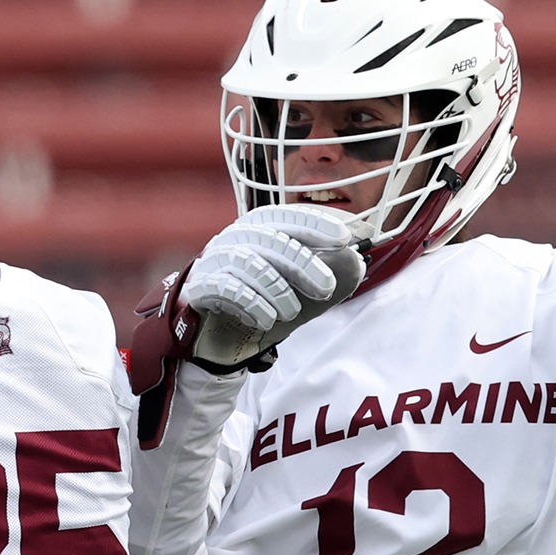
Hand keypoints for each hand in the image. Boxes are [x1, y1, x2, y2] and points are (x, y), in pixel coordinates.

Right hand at [179, 205, 369, 369]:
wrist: (218, 336)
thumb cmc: (263, 303)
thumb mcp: (304, 292)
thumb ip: (330, 277)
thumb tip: (356, 262)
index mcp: (262, 230)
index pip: (289, 218)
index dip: (317, 223)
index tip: (346, 238)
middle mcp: (237, 238)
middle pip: (270, 238)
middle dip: (302, 262)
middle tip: (327, 288)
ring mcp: (215, 260)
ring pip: (247, 261)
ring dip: (275, 287)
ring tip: (292, 312)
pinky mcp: (199, 287)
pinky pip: (222, 286)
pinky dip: (249, 302)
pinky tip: (266, 319)